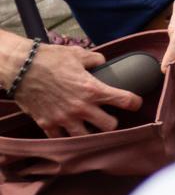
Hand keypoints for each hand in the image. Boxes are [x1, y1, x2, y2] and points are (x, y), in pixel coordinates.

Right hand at [8, 41, 143, 136]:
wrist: (19, 68)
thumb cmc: (49, 59)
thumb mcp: (77, 54)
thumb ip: (95, 59)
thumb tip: (103, 62)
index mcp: (93, 89)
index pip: (126, 101)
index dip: (135, 103)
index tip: (135, 103)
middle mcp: (81, 107)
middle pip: (110, 126)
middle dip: (113, 122)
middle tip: (109, 118)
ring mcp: (64, 118)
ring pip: (87, 138)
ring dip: (91, 134)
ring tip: (91, 128)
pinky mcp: (47, 124)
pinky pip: (61, 139)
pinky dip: (66, 137)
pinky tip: (69, 132)